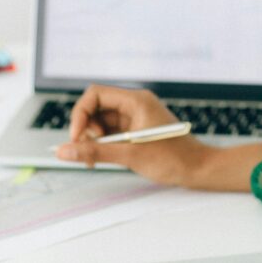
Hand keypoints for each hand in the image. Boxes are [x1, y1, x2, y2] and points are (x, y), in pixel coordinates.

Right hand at [55, 84, 209, 186]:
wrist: (198, 169)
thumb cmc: (172, 159)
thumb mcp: (129, 156)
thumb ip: (94, 152)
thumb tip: (63, 150)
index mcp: (136, 100)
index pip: (96, 94)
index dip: (80, 113)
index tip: (77, 137)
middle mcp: (135, 104)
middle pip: (96, 107)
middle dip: (85, 128)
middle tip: (85, 152)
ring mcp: (135, 117)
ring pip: (101, 121)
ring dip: (93, 139)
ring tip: (94, 160)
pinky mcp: (136, 131)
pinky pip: (111, 132)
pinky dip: (102, 144)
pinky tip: (102, 159)